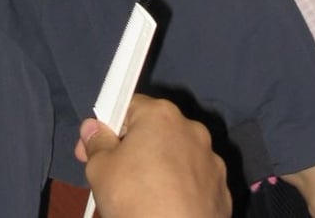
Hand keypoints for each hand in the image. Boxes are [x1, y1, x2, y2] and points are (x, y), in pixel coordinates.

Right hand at [75, 95, 230, 217]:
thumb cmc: (137, 201)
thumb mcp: (100, 169)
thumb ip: (96, 143)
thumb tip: (94, 129)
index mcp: (161, 115)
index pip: (128, 106)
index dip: (108, 127)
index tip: (95, 146)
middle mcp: (191, 130)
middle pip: (154, 131)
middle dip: (134, 149)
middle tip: (114, 175)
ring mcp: (211, 161)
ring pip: (176, 157)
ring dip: (159, 168)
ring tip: (142, 197)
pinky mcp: (221, 190)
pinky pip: (193, 182)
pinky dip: (179, 190)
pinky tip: (164, 208)